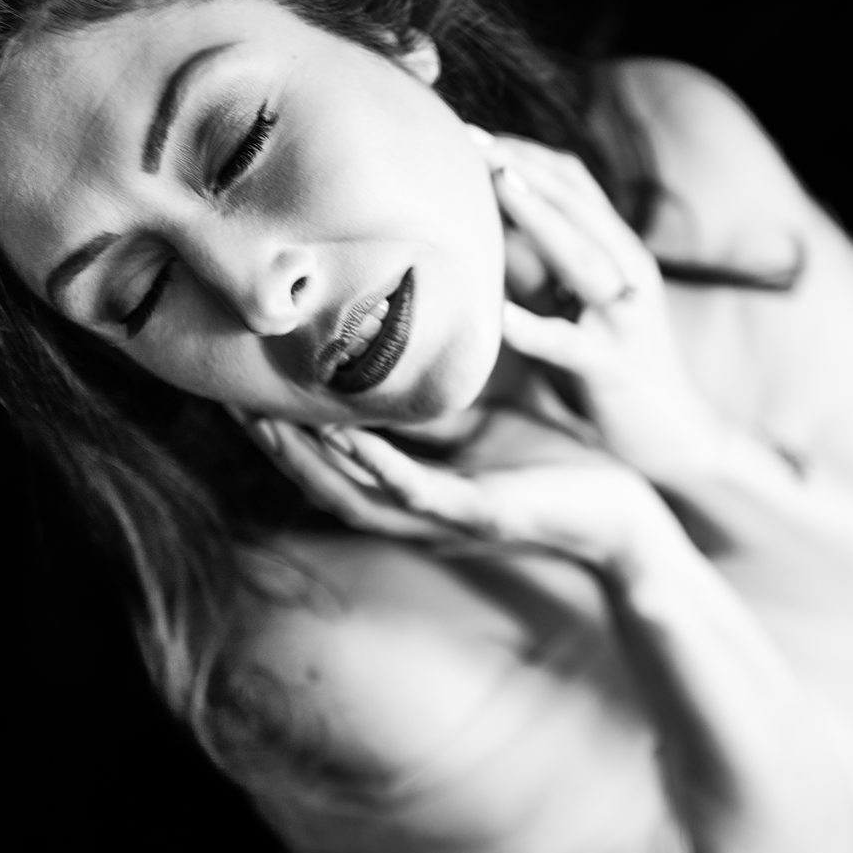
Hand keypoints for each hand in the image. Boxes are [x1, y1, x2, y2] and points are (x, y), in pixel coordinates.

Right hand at [237, 413, 669, 570]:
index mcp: (416, 483)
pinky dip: (378, 465)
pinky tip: (344, 435)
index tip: (234, 379)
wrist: (629, 511)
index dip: (277, 427)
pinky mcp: (484, 518)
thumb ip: (439, 393)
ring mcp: (446, 519)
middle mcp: (418, 508)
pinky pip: (418, 492)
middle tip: (222, 396)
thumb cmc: (558, 461)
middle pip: (321, 481)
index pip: (327, 459)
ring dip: (305, 456)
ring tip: (258, 416)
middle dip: (270, 442)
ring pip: (354, 493)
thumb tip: (402, 333)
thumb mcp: (486, 419)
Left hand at [468, 127, 725, 485]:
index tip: (471, 130)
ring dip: (539, 214)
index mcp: (616, 250)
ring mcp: (623, 316)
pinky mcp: (613, 365)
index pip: (572, 181)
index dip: (524, 150)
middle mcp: (627, 271)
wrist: (673, 434)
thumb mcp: (571, 305)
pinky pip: (569, 342)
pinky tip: (497, 315)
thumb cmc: (611, 366)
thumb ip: (536, 264)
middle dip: (523, 165)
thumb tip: (482, 221)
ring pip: (581, 254)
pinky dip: (533, 326)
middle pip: (577, 201)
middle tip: (469, 137)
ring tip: (497, 183)